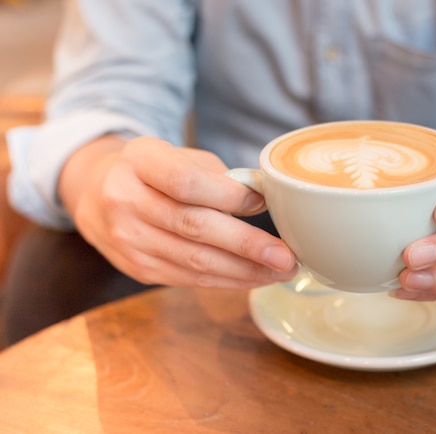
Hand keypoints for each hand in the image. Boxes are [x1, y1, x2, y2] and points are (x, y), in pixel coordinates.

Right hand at [59, 135, 297, 289]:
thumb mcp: (179, 156)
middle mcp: (126, 200)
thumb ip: (217, 176)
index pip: (185, 183)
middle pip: (194, 227)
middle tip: (286, 256)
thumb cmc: (153, 171)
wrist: (98, 193)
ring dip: (244, 271)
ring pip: (194, 261)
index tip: (263, 203)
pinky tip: (254, 278)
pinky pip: (189, 278)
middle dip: (247, 246)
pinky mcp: (137, 268)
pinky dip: (227, 280)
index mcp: (139, 161)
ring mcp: (128, 239)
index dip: (227, 196)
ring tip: (280, 272)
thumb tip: (264, 199)